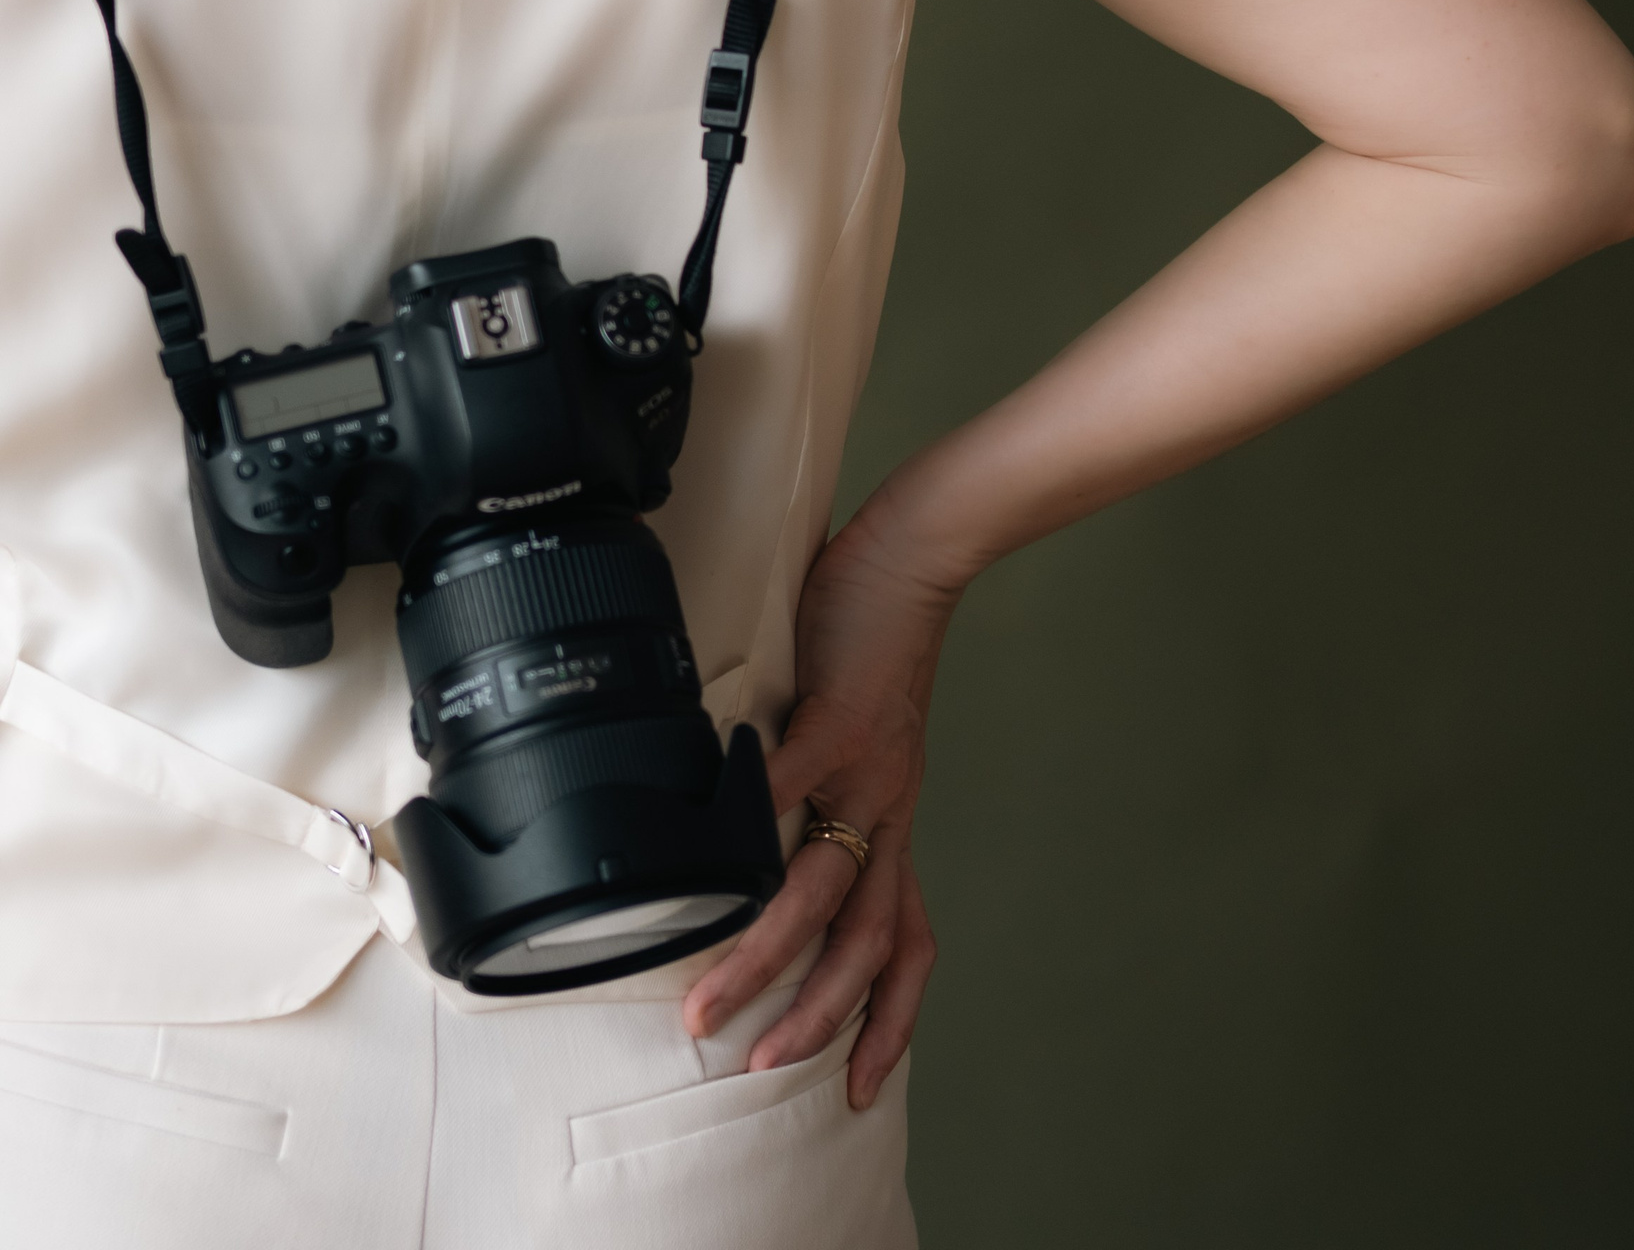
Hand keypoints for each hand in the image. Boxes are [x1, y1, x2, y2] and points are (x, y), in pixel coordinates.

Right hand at [681, 492, 959, 1107]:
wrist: (914, 557)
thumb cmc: (875, 639)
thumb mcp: (861, 736)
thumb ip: (815, 783)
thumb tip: (748, 817)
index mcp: (893, 821)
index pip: (907, 943)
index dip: (891, 1020)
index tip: (862, 1089)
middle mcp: (888, 810)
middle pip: (863, 942)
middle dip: (815, 1016)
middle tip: (759, 1067)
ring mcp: (867, 769)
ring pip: (821, 887)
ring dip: (767, 954)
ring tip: (711, 1000)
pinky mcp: (842, 717)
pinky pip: (794, 780)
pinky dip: (751, 817)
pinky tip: (707, 851)